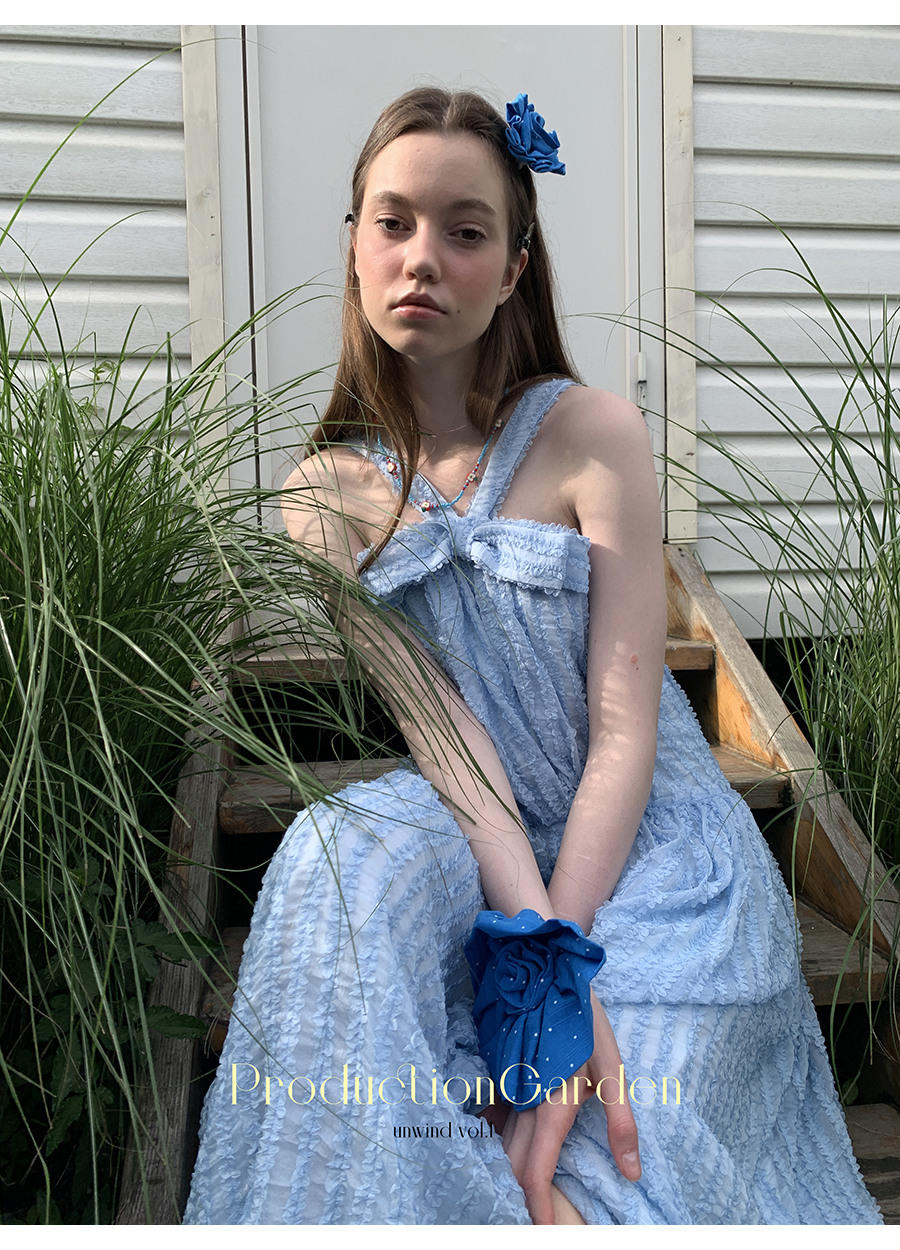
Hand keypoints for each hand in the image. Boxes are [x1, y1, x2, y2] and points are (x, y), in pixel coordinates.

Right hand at [500, 989, 639, 1224]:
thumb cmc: (580, 1019)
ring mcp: (507, 1087)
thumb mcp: (612, 1068)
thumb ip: (622, 1123)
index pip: (536, 1173)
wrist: (542, 971)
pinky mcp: (501, 1073)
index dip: (539, 1209)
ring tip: (521, 1195)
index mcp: (553, 1107)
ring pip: (501, 1143)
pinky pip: (495, 1118)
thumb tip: (632, 1173)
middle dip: (521, 1199)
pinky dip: (499, 1141)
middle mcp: (523, 1103)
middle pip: (513, 1165)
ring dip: (509, 1171)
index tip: (545, 1233)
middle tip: (534, 1221)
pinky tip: (502, 1147)